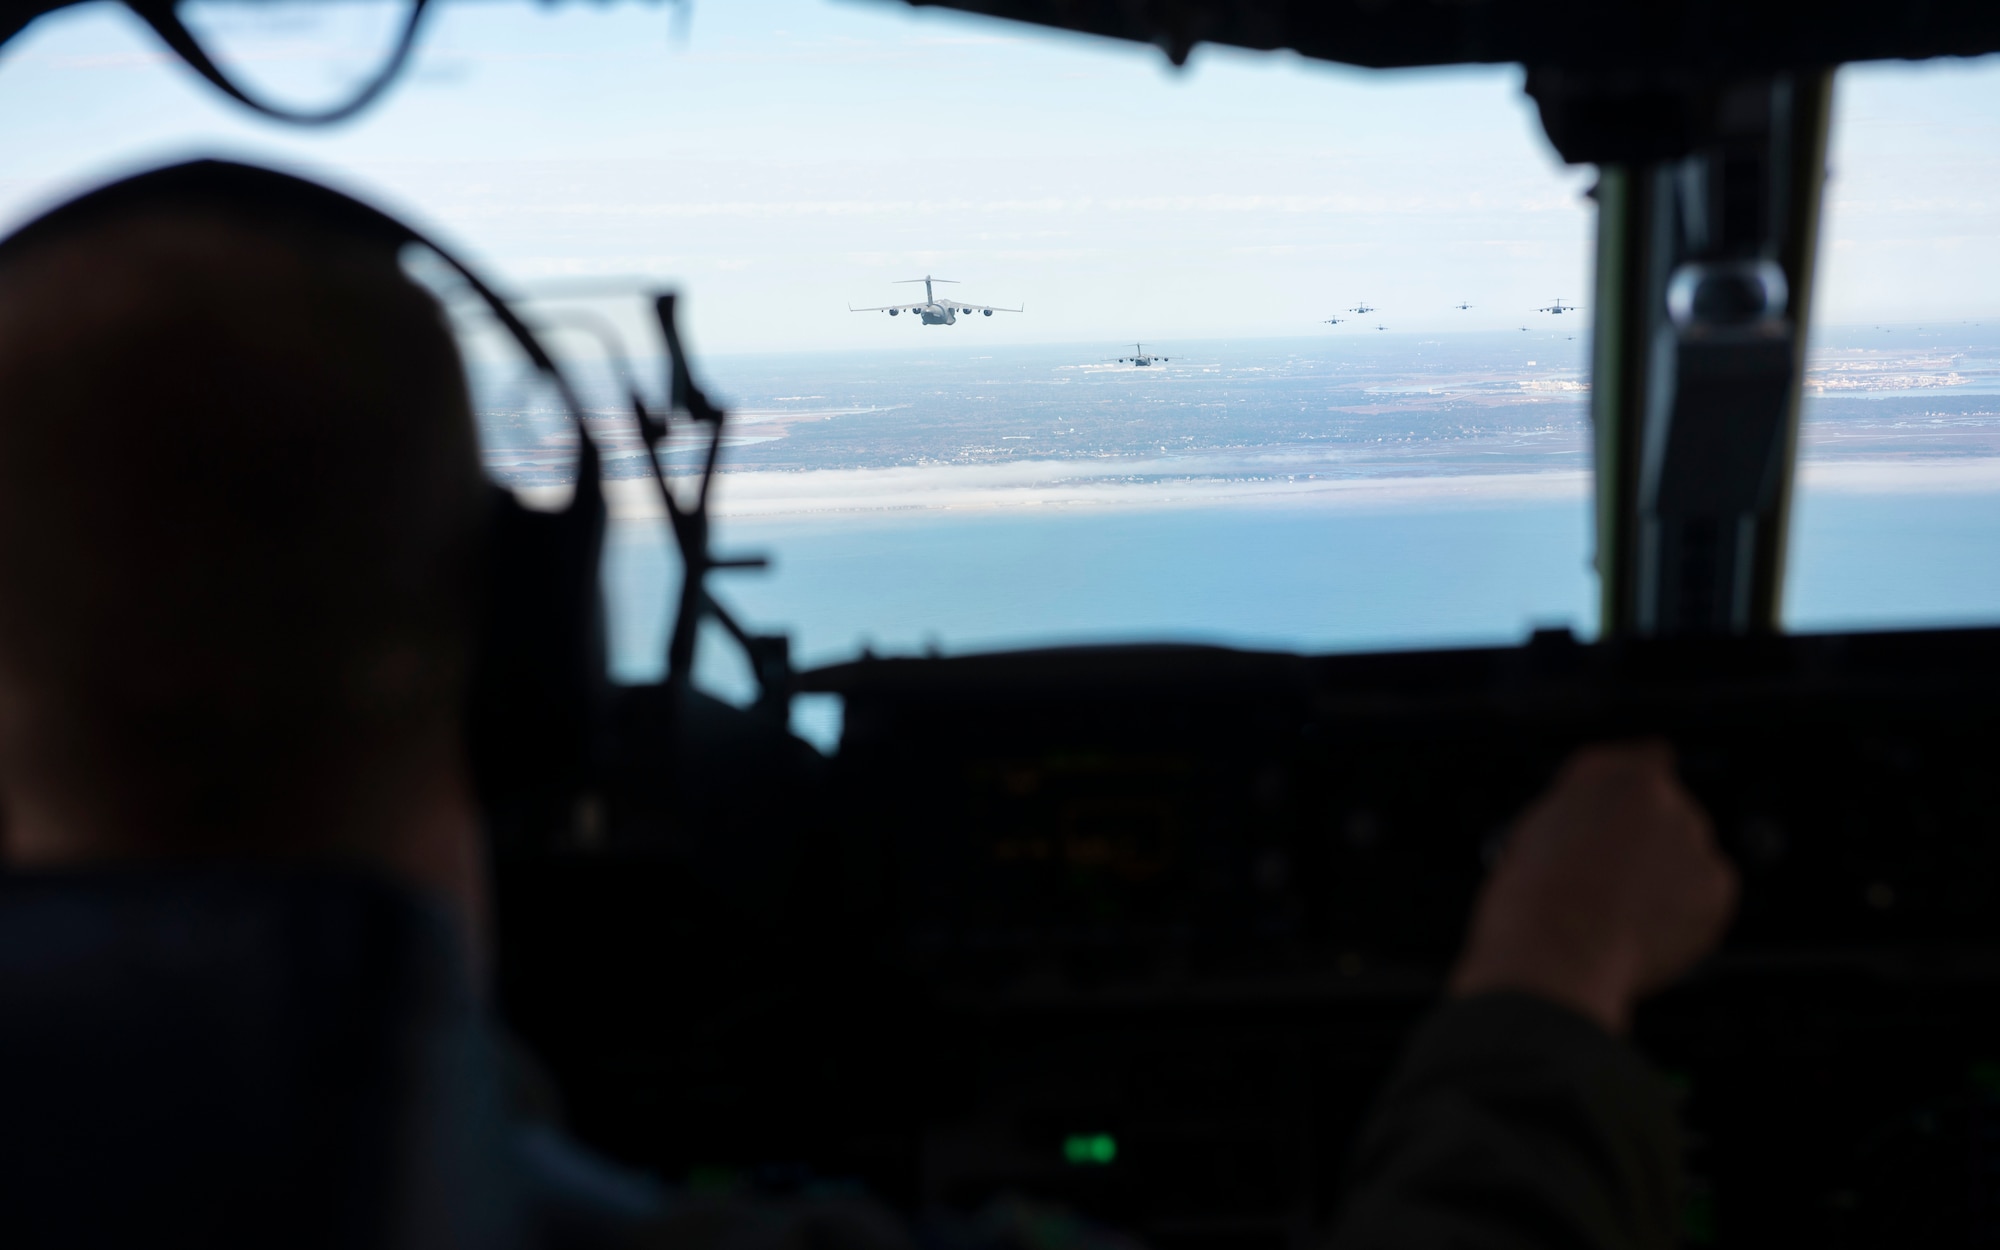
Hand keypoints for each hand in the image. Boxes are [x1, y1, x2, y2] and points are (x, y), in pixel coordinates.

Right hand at [1449, 741, 1737, 1034]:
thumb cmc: (1535, 893)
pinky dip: (1688, 908)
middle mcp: (1662, 795)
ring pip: (1687, 851)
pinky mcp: (1716, 885)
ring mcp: (1693, 839)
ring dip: (1667, 873)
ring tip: (1622, 909)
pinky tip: (1647, 925)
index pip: (1643, 760)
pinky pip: (1709, 891)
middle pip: (1667, 810)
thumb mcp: (1539, 826)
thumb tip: (1596, 816)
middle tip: (1611, 877)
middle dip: (1647, 840)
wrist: (1559, 947)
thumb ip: (1581, 805)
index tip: (1625, 812)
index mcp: (1613, 773)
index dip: (1630, 794)